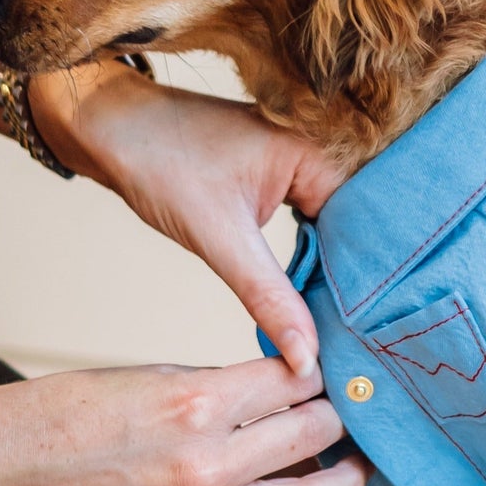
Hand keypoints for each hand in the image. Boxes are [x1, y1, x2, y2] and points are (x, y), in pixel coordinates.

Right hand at [0, 358, 366, 485]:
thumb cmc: (65, 416)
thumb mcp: (150, 377)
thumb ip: (223, 386)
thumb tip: (288, 387)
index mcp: (196, 403)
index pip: (296, 381)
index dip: (320, 372)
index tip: (330, 371)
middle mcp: (206, 465)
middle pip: (316, 436)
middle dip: (340, 419)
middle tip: (352, 411)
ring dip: (345, 480)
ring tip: (355, 465)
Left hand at [28, 63, 345, 375]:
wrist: (107, 127)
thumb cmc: (158, 160)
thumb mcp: (218, 238)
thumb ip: (269, 298)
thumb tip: (307, 358)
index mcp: (317, 152)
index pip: (368, 228)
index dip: (372, 281)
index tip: (377, 331)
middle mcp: (319, 154)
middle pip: (358, 232)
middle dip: (358, 282)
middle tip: (368, 340)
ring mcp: (301, 167)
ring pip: (336, 234)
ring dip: (336, 274)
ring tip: (351, 326)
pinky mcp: (281, 181)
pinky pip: (313, 228)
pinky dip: (313, 260)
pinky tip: (316, 296)